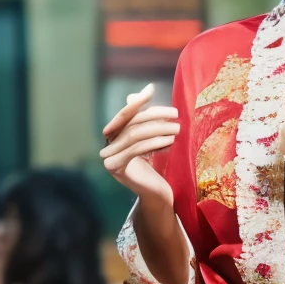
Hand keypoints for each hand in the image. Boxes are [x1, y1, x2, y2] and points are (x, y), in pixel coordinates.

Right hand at [100, 83, 179, 208]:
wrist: (156, 194)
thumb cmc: (155, 165)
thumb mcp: (151, 138)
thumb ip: (146, 117)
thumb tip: (146, 89)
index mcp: (113, 136)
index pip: (125, 114)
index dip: (137, 102)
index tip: (151, 90)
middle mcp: (107, 146)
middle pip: (131, 123)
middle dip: (155, 114)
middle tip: (175, 112)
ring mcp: (109, 158)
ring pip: (134, 134)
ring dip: (159, 128)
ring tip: (177, 127)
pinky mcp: (116, 168)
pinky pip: (136, 149)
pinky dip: (154, 142)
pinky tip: (170, 140)